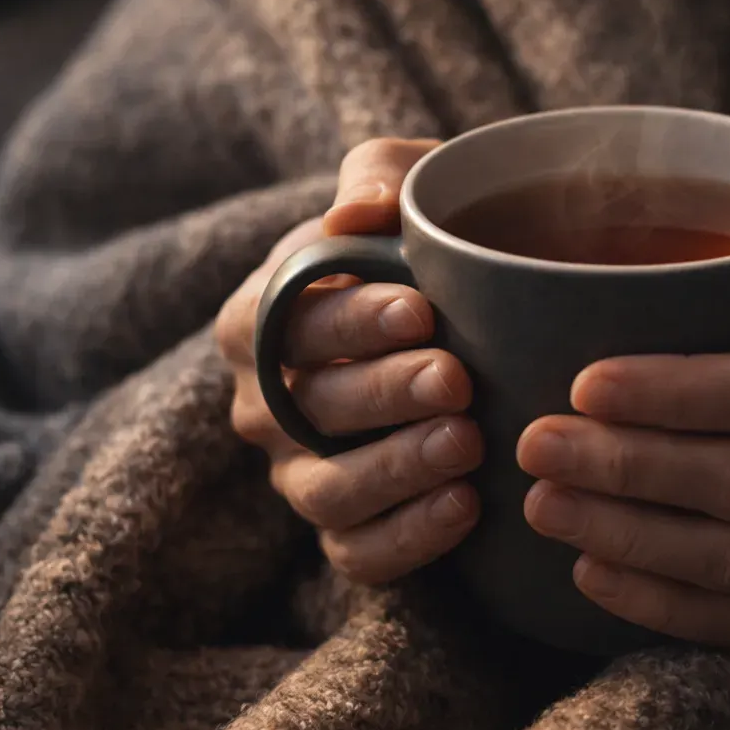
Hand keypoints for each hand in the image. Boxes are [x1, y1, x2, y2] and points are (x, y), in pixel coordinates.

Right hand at [217, 139, 482, 583]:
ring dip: (396, 469)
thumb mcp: (407, 185)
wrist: (471, 317)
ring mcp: (299, 474)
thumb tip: (355, 210)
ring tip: (467, 442)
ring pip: (328, 490)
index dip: (350, 320)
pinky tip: (467, 505)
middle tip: (456, 377)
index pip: (287, 323)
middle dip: (384, 393)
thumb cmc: (426, 243)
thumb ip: (378, 177)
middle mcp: (264, 405)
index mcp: (259, 317)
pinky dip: (408, 536)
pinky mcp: (344, 531)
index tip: (421, 309)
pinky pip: (358, 552)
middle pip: (310, 408)